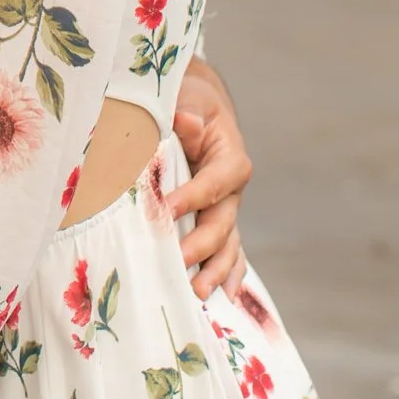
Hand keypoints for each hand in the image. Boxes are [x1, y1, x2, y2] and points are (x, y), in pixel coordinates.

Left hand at [171, 60, 251, 300]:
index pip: (214, 182)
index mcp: (229, 158)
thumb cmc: (189, 102)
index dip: (192, 198)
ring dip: (214, 270)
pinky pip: (225, 252)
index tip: (165, 211)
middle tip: (178, 262)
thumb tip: (184, 120)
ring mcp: (226, 210)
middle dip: (201, 245)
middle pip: (222, 222)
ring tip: (199, 293)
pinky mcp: (215, 221)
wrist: (198, 106)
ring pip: (227, 244)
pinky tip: (217, 300)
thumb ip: (188, 112)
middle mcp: (232, 190)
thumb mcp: (189, 98)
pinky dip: (224, 274)